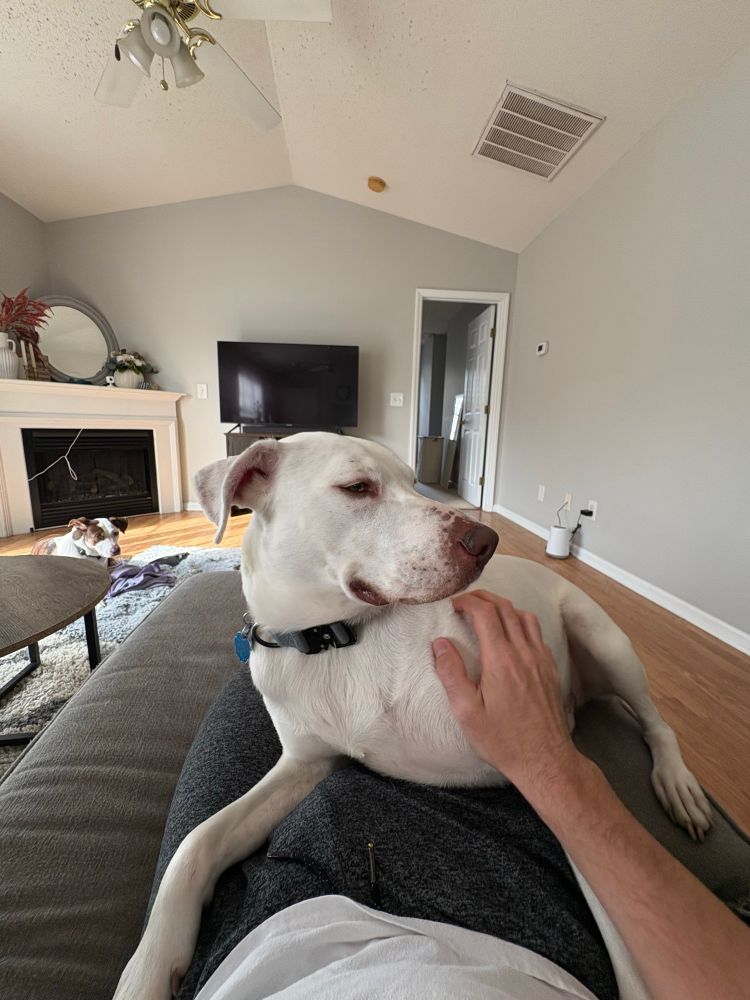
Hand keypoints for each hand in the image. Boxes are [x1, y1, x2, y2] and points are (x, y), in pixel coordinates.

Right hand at [433, 590, 580, 792]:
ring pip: (525, 616)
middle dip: (484, 598)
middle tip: (466, 602)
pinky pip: (537, 633)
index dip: (467, 601)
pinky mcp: (550, 669)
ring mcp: (540, 659)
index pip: (485, 613)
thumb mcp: (467, 712)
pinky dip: (521, 623)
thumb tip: (440, 643)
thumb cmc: (503, 739)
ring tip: (488, 613)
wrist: (545, 759)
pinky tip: (512, 635)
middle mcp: (524, 653)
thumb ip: (451, 674)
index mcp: (500, 659)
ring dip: (505, 607)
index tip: (453, 605)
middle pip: (506, 608)